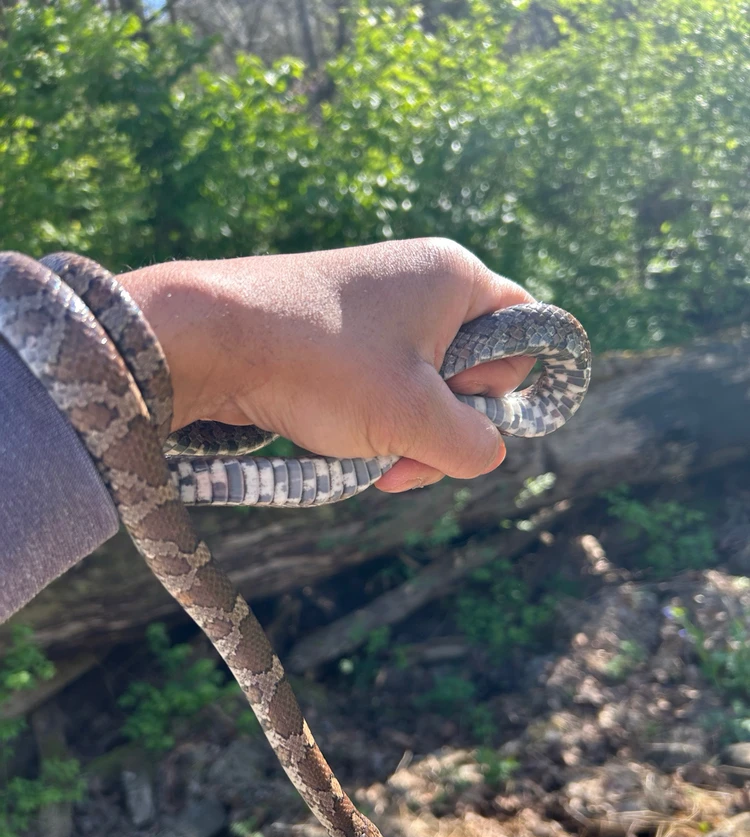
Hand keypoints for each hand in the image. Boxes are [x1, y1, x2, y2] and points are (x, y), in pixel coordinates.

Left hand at [118, 238, 534, 492]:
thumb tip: (486, 452)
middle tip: (403, 458)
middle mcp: (419, 281)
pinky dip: (369, 422)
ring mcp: (374, 307)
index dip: (502, 387)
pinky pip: (379, 385)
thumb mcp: (413, 418)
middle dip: (442, 427)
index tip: (456, 412)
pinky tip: (337, 444)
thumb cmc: (323, 368)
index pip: (523, 334)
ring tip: (366, 460)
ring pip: (421, 388)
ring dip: (403, 436)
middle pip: (470, 370)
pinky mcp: (336, 333)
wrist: (208, 340)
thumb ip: (472, 443)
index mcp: (455, 278)